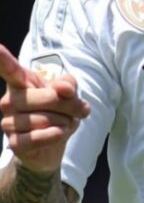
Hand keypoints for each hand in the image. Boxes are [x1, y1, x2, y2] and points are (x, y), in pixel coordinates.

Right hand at [0, 45, 89, 174]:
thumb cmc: (59, 111)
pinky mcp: (13, 142)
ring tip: (65, 123)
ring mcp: (8, 122)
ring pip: (41, 119)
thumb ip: (68, 85)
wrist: (55, 142)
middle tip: (77, 110)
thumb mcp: (70, 94)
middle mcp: (10, 101)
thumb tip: (61, 88)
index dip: (3, 59)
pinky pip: (35, 138)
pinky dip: (53, 136)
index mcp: (22, 84)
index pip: (11, 70)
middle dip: (68, 104)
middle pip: (45, 98)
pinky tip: (58, 133)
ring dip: (63, 121)